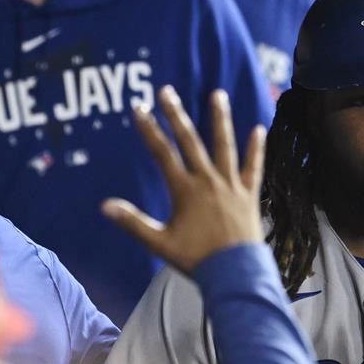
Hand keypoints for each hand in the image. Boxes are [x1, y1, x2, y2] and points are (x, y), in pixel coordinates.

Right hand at [102, 86, 264, 272]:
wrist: (234, 272)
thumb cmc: (196, 259)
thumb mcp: (160, 243)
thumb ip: (133, 222)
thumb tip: (104, 206)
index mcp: (185, 190)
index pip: (162, 153)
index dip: (149, 129)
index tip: (138, 108)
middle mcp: (208, 181)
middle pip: (190, 141)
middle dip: (176, 115)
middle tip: (167, 91)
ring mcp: (231, 185)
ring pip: (225, 146)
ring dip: (220, 119)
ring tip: (218, 94)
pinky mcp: (249, 193)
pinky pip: (253, 166)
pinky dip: (256, 148)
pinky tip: (259, 129)